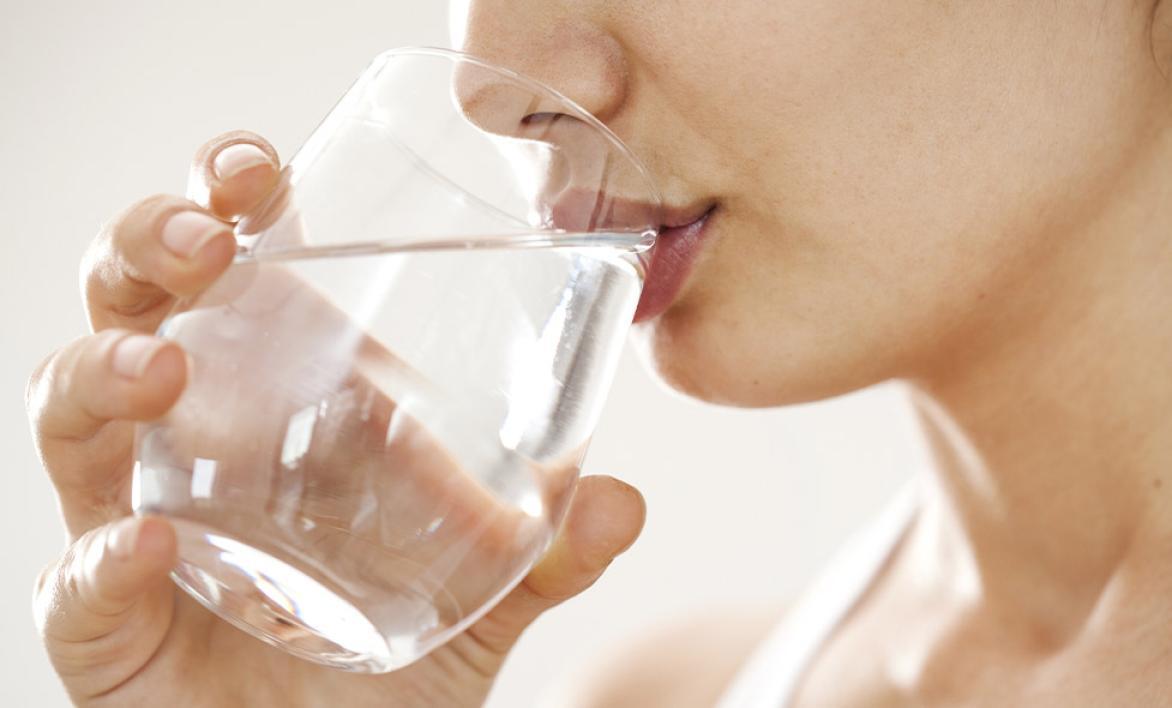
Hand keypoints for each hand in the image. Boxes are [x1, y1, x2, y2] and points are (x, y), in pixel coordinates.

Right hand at [26, 131, 645, 706]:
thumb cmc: (387, 656)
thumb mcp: (481, 590)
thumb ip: (547, 550)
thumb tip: (622, 501)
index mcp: (274, 397)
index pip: (230, 268)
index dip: (224, 199)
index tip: (260, 167)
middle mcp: (190, 441)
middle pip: (132, 306)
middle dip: (147, 247)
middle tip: (204, 237)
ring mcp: (134, 520)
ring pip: (72, 417)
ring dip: (103, 372)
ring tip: (161, 367)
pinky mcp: (106, 622)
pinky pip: (78, 581)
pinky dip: (103, 561)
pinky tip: (151, 544)